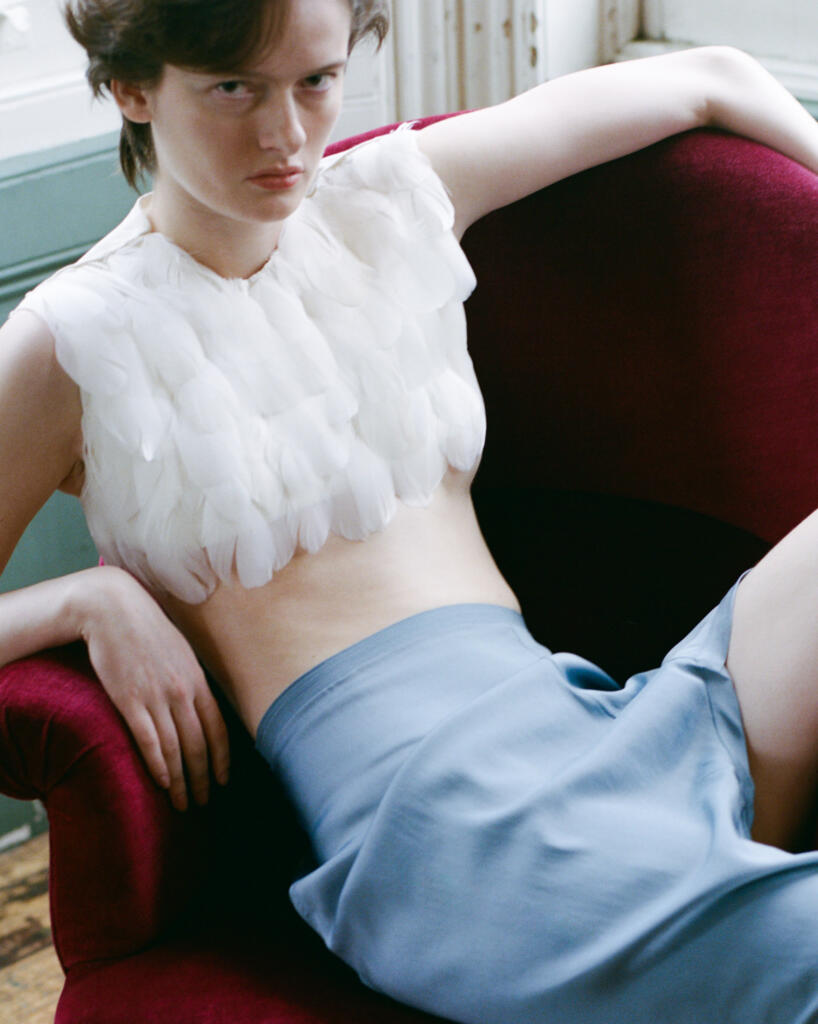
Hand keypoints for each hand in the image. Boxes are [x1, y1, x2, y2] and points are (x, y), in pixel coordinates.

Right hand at [74, 566, 229, 811]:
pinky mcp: (129, 700)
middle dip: (203, 777)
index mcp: (197, 680)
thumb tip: (198, 703)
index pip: (218, 728)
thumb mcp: (179, 652)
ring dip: (180, 780)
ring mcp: (156, 696)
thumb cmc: (146, 629)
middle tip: (203, 802)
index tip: (223, 780)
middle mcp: (182, 691)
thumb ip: (190, 679)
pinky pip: (147, 740)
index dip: (222, 758)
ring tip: (182, 802)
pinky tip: (162, 782)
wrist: (113, 609)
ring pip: (175, 748)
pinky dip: (157, 764)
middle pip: (199, 744)